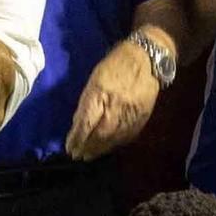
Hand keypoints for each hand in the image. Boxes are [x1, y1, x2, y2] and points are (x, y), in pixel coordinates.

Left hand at [66, 35, 163, 159]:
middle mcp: (116, 105)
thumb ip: (87, 101)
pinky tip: (107, 148)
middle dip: (87, 146)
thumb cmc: (115, 64)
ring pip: (114, 137)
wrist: (147, 59)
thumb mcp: (94, 78)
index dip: (77, 137)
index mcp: (101, 92)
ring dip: (100, 149)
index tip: (69, 147)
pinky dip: (116, 144)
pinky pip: (128, 135)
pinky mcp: (142, 116)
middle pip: (100, 133)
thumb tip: (78, 122)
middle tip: (77, 156)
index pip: (86, 121)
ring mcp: (131, 112)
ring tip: (89, 156)